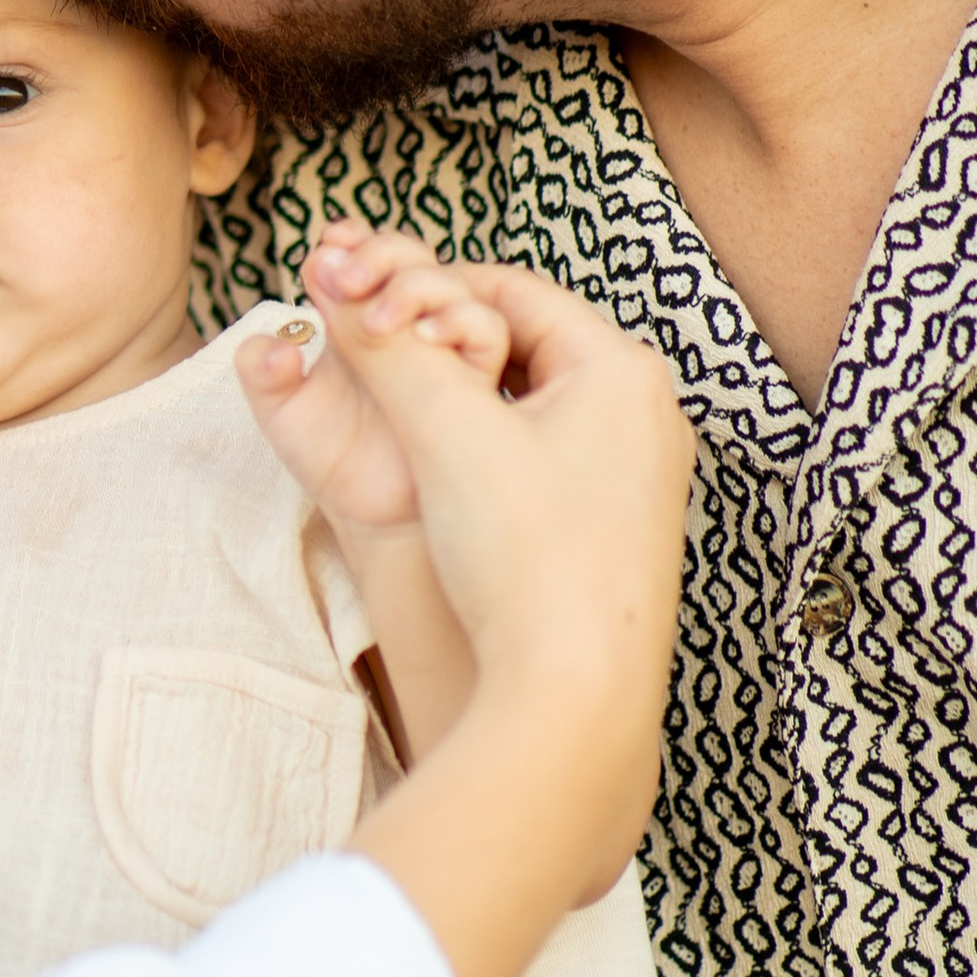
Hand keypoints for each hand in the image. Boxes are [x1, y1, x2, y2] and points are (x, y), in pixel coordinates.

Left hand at [237, 224, 511, 532]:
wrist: (373, 520)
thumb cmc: (331, 457)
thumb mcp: (280, 411)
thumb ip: (263, 371)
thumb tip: (277, 347)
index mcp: (358, 315)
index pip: (361, 256)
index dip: (350, 240)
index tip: (329, 242)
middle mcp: (406, 323)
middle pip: (411, 258)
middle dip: (380, 253)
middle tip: (346, 275)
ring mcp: (445, 348)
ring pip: (453, 286)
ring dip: (416, 286)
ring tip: (375, 317)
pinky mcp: (478, 380)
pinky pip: (486, 334)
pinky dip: (462, 323)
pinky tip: (425, 337)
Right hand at [307, 250, 690, 742]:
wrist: (577, 694)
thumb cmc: (532, 559)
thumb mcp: (445, 433)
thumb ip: (386, 350)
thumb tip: (333, 282)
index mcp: (622, 370)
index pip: (511, 287)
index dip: (425, 288)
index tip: (364, 307)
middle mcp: (644, 414)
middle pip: (518, 343)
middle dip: (440, 346)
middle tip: (373, 358)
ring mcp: (634, 474)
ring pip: (523, 402)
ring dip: (458, 398)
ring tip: (400, 416)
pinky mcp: (613, 527)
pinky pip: (538, 457)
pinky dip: (484, 450)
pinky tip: (441, 478)